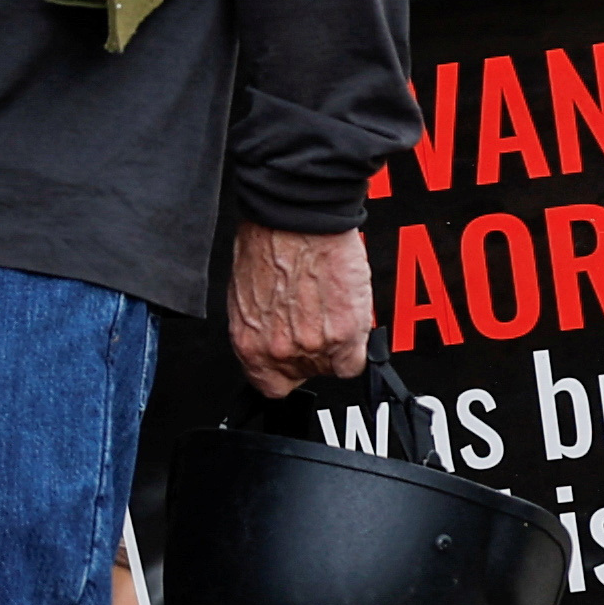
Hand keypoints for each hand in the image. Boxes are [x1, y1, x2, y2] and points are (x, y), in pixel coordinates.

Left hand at [224, 220, 370, 401]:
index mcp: (248, 343)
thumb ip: (261, 327)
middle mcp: (279, 351)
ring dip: (334, 340)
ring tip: (327, 304)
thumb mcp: (246, 294)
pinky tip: (347, 314)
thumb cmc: (267, 241)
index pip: (270, 386)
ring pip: (333, 365)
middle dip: (312, 350)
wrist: (297, 218)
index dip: (286, 372)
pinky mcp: (345, 335)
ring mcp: (314, 346)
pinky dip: (357, 342)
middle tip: (313, 317)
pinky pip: (357, 360)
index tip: (293, 360)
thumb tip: (273, 334)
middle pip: (306, 374)